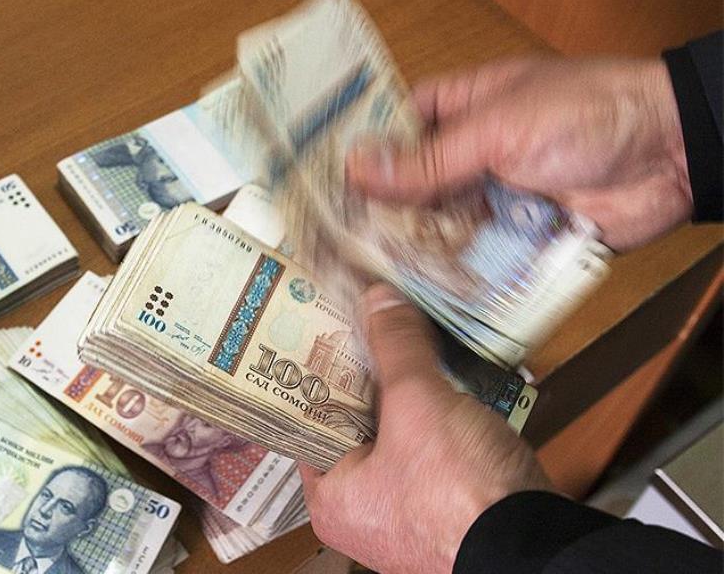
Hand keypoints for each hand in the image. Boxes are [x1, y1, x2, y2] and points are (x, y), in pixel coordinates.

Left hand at [299, 283, 550, 572]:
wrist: (539, 546)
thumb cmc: (461, 494)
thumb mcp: (417, 402)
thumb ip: (394, 346)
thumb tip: (377, 300)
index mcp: (331, 498)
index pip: (308, 421)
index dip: (318, 372)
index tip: (325, 332)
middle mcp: (362, 512)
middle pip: (355, 424)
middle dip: (371, 378)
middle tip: (370, 328)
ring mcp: (408, 513)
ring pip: (401, 436)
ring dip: (414, 395)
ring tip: (411, 343)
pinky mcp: (451, 508)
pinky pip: (438, 452)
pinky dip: (445, 419)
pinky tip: (455, 381)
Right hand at [347, 58, 691, 250]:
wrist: (671, 156)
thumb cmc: (585, 114)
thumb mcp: (498, 128)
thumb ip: (428, 160)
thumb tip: (357, 168)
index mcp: (464, 108)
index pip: (398, 128)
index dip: (362, 153)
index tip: (320, 185)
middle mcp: (473, 156)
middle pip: (412, 188)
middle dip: (378, 214)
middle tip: (330, 245)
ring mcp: (495, 200)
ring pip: (438, 229)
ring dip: (410, 251)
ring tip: (359, 278)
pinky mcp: (519, 242)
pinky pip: (475, 262)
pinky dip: (450, 278)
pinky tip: (411, 296)